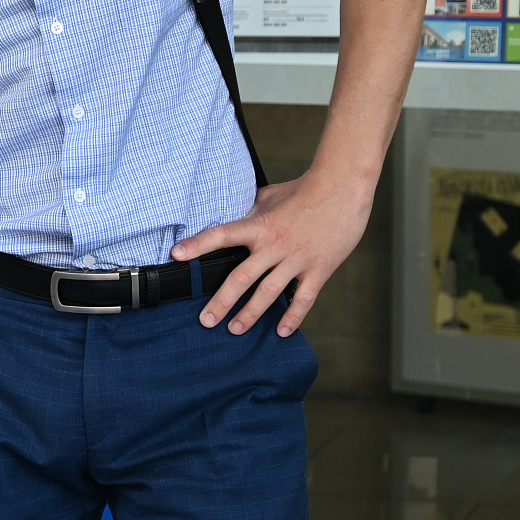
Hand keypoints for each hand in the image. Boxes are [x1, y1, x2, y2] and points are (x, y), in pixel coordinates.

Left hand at [172, 167, 373, 337]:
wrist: (343, 188)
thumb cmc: (304, 190)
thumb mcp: (269, 197)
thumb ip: (250, 212)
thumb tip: (232, 217)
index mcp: (259, 225)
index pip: (221, 235)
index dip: (198, 245)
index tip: (176, 256)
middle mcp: (274, 245)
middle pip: (241, 277)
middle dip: (222, 302)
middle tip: (205, 321)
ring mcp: (297, 259)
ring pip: (269, 293)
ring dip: (250, 314)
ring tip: (235, 329)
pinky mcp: (319, 269)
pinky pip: (304, 298)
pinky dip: (293, 317)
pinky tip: (282, 331)